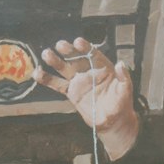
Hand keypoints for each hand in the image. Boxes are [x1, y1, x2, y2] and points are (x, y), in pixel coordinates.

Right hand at [34, 38, 138, 159]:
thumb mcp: (125, 90)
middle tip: (60, 44)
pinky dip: (47, 80)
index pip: (93, 55)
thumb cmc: (121, 104)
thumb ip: (124, 77)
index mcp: (103, 68)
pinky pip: (58, 85)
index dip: (86, 48)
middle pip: (77, 59)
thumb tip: (121, 64)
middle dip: (69, 51)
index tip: (78, 42)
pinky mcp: (72, 92)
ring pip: (65, 69)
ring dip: (55, 61)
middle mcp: (89, 71)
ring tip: (46, 53)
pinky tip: (37, 74)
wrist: (112, 121)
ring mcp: (79, 81)